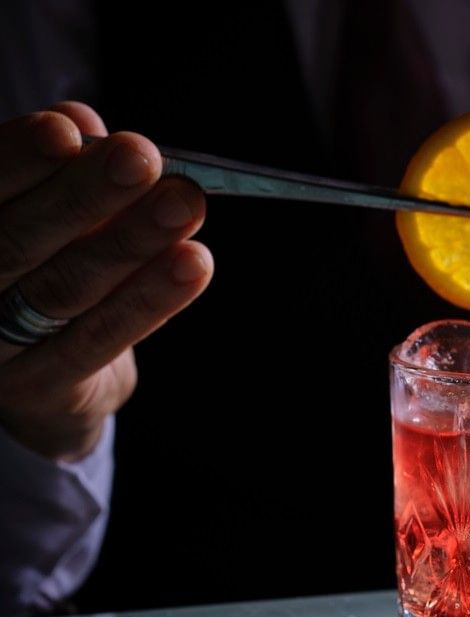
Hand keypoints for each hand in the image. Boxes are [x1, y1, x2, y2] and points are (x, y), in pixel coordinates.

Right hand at [0, 102, 211, 460]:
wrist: (39, 375)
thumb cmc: (46, 262)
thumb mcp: (48, 209)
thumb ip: (63, 167)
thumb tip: (84, 121)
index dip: (18, 158)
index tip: (66, 130)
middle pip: (18, 239)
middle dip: (84, 194)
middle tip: (142, 156)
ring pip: (65, 287)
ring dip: (132, 241)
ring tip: (185, 202)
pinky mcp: (44, 385)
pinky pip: (102, 338)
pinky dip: (152, 299)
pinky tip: (195, 262)